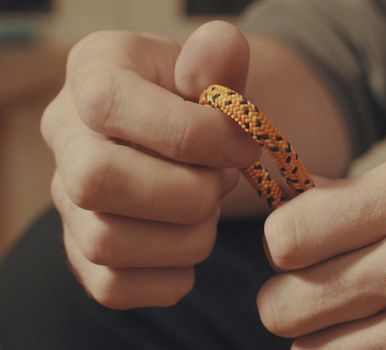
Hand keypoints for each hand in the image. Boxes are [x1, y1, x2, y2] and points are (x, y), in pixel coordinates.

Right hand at [41, 21, 259, 308]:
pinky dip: (170, 278)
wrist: (194, 140)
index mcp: (93, 76)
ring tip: (210, 212)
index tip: (243, 147)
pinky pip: (113, 288)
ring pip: (106, 242)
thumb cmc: (204, 103)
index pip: (111, 106)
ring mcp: (67, 202)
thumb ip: (220, 58)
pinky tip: (193, 246)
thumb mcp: (217, 70)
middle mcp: (65, 138)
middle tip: (224, 183)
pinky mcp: (83, 253)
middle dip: (187, 192)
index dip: (189, 135)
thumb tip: (217, 49)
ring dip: (186, 237)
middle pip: (96, 181)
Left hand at [259, 147, 385, 348]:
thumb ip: (369, 192)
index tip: (301, 243)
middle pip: (288, 305)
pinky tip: (381, 339)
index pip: (291, 234)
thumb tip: (300, 202)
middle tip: (314, 287)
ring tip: (350, 317)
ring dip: (319, 339)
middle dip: (288, 298)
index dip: (284, 242)